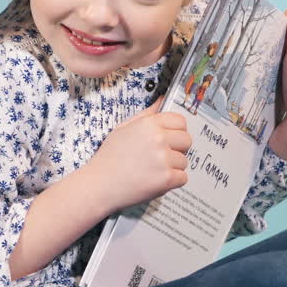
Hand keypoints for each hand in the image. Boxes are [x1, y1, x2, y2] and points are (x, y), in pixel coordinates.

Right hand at [82, 98, 190, 213]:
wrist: (99, 185)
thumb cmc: (109, 158)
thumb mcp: (122, 129)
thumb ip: (145, 115)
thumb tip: (161, 101)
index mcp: (148, 124)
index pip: (180, 120)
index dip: (176, 130)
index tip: (169, 138)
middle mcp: (158, 139)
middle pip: (187, 140)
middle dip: (177, 148)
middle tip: (160, 156)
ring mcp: (164, 159)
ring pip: (184, 161)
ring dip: (172, 167)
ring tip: (152, 170)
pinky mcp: (167, 178)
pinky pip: (183, 178)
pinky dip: (172, 182)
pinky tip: (154, 180)